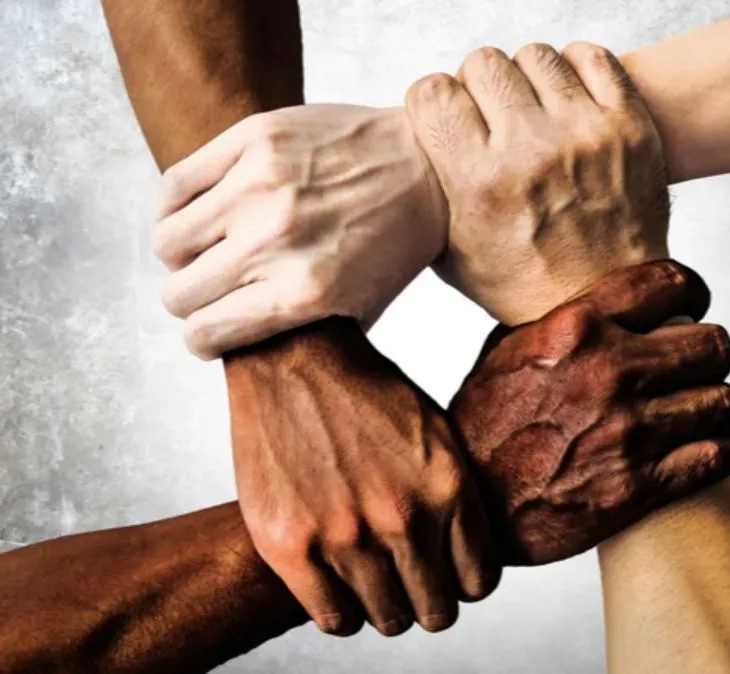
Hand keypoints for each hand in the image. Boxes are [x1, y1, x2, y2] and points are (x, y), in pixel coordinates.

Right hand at [154, 104, 446, 358]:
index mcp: (303, 293)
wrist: (430, 167)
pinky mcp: (252, 140)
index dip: (203, 339)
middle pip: (178, 293)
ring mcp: (260, 186)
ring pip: (166, 241)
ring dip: (182, 254)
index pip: (205, 333)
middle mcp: (274, 242)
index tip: (211, 331)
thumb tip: (241, 350)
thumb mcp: (362, 307)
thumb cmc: (396, 242)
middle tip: (214, 289)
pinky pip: (174, 184)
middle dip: (191, 301)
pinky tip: (202, 211)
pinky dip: (175, 206)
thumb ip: (301, 333)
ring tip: (209, 248)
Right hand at [224, 319, 497, 636]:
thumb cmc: (367, 392)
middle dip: (428, 600)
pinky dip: (341, 612)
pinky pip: (334, 620)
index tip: (447, 572)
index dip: (464, 582)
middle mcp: (402, 517)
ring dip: (384, 606)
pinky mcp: (290, 545)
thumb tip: (470, 555)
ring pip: (387, 619)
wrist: (294, 356)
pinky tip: (339, 586)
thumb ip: (456, 494)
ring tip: (372, 579)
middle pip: (436, 610)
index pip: (480, 582)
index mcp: (447, 487)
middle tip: (410, 582)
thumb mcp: (437, 431)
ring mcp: (344, 534)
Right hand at [405, 43, 668, 324]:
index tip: (443, 117)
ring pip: (535, 55)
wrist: (605, 304)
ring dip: (524, 77)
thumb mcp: (452, 255)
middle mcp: (531, 152)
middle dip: (476, 86)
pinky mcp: (629, 127)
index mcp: (480, 184)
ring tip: (530, 110)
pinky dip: (574, 69)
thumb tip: (411, 148)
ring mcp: (585, 134)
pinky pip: (593, 58)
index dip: (432, 101)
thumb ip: (429, 197)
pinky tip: (566, 99)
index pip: (433, 93)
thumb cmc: (524, 284)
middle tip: (488, 116)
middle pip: (482, 63)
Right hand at [451, 260, 729, 564]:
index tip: (694, 305)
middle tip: (694, 367)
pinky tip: (703, 450)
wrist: (471, 503)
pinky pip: (722, 454)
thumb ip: (558, 321)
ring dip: (715, 407)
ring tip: (700, 412)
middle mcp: (610, 371)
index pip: (671, 283)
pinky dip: (721, 451)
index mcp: (576, 327)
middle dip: (708, 355)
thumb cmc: (481, 426)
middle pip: (713, 344)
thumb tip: (598, 303)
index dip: (693, 291)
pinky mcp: (642, 484)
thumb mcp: (505, 351)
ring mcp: (630, 430)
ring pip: (725, 401)